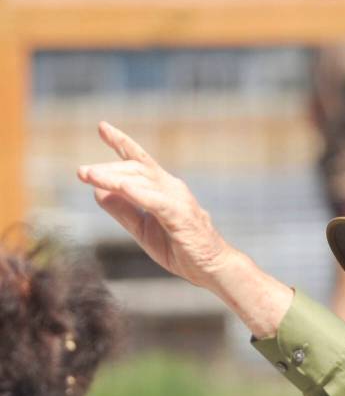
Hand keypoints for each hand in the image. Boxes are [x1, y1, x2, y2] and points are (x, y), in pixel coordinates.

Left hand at [77, 122, 232, 288]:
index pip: (140, 161)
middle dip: (107, 169)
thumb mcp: (143, 229)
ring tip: (89, 176)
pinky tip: (121, 188)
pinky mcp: (181, 217)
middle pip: (135, 170)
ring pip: (141, 182)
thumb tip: (98, 192)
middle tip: (81, 172)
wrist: (212, 268)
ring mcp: (178, 200)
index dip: (121, 142)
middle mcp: (172, 188)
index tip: (102, 127)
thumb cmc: (181, 248)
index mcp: (163, 189)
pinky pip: (156, 202)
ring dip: (113, 178)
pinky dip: (138, 194)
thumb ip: (122, 211)